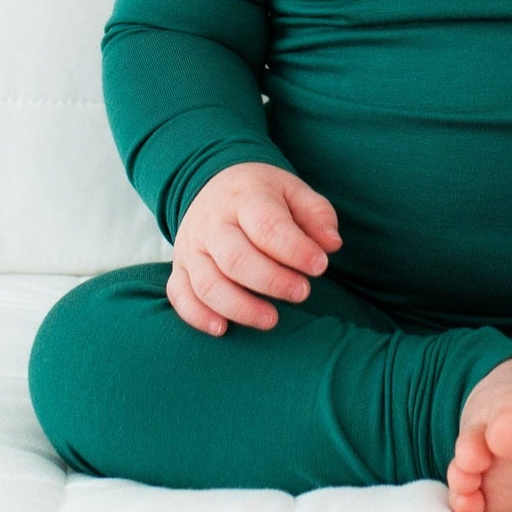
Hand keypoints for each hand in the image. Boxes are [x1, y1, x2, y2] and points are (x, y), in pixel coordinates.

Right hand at [167, 161, 341, 335]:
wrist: (213, 181)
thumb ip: (317, 214)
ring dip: (240, 307)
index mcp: (245, 197)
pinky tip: (223, 329)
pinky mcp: (179, 266)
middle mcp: (213, 222)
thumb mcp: (293, 190)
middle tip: (302, 293)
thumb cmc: (262, 194)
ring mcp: (192, 245)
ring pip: (207, 283)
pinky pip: (180, 295)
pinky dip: (198, 316)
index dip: (295, 250)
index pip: (267, 226)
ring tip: (272, 319)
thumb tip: (332, 245)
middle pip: (236, 258)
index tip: (320, 266)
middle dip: (271, 281)